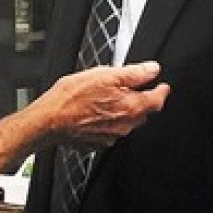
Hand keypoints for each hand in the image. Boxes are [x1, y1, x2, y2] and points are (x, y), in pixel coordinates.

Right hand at [40, 61, 168, 145]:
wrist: (49, 120)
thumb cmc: (71, 98)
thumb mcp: (104, 75)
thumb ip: (133, 73)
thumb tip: (152, 69)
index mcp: (130, 107)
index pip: (157, 100)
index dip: (162, 91)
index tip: (163, 86)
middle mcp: (124, 125)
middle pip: (142, 112)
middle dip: (140, 100)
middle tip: (129, 89)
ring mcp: (111, 137)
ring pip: (126, 122)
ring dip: (122, 111)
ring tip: (105, 99)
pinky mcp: (97, 143)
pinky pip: (109, 132)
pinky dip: (107, 122)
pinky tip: (93, 113)